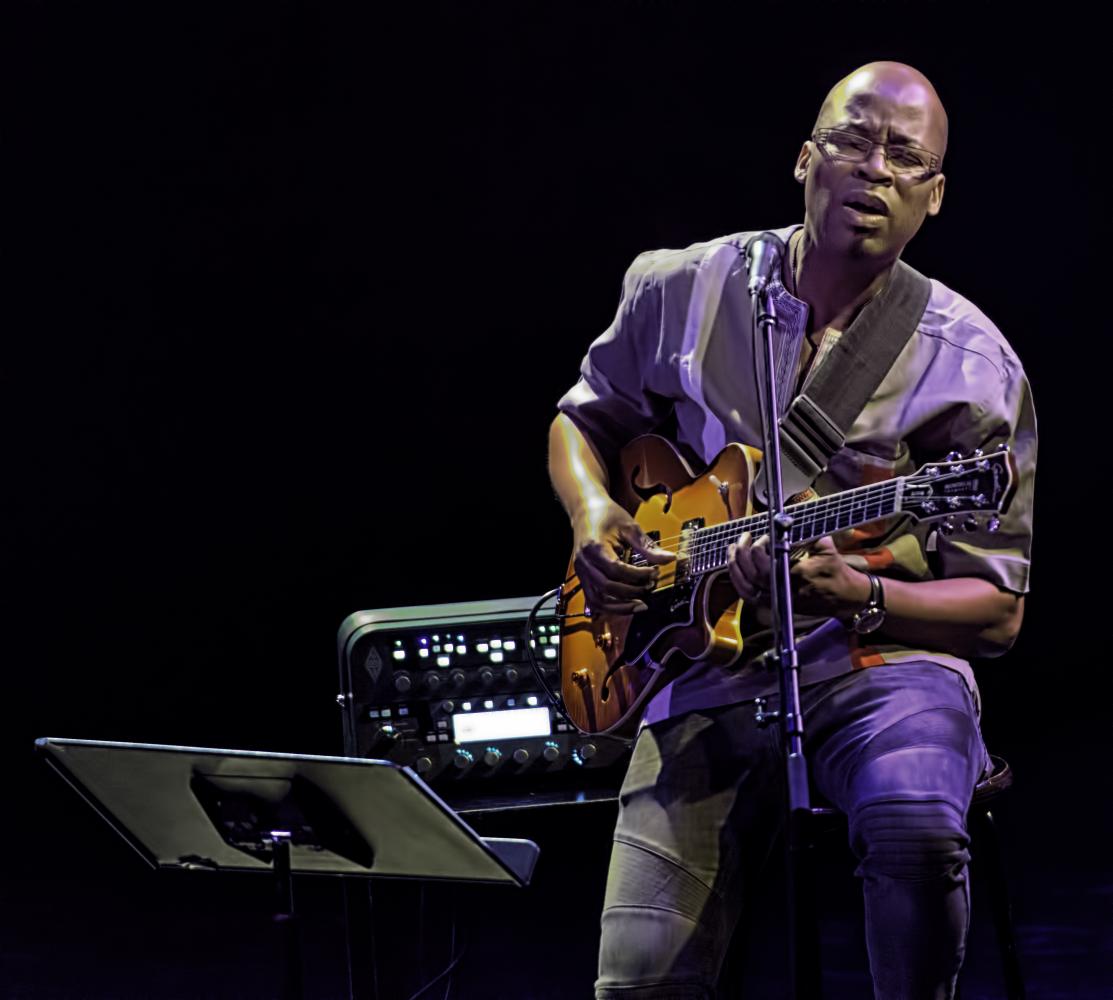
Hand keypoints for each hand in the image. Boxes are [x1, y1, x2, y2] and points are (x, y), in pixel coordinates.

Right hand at [572, 498, 675, 614]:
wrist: (585, 510)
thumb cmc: (607, 515)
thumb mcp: (630, 526)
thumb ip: (648, 546)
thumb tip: (670, 559)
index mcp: (594, 547)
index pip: (617, 569)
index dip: (638, 575)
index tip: (655, 572)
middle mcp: (584, 563)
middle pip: (607, 588)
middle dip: (631, 593)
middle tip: (650, 588)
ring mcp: (581, 572)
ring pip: (597, 600)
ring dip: (620, 607)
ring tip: (640, 606)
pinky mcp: (583, 578)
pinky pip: (593, 600)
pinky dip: (609, 608)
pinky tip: (625, 607)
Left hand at [727, 533, 870, 618]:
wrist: (843, 597)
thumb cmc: (835, 570)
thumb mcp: (826, 548)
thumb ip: (806, 534)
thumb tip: (786, 520)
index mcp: (796, 576)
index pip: (766, 563)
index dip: (759, 548)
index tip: (764, 537)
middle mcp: (784, 590)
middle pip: (752, 574)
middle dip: (742, 553)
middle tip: (744, 537)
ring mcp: (777, 599)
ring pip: (746, 586)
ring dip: (735, 566)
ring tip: (732, 549)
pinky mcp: (774, 603)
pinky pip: (749, 596)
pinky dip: (738, 582)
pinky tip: (734, 568)